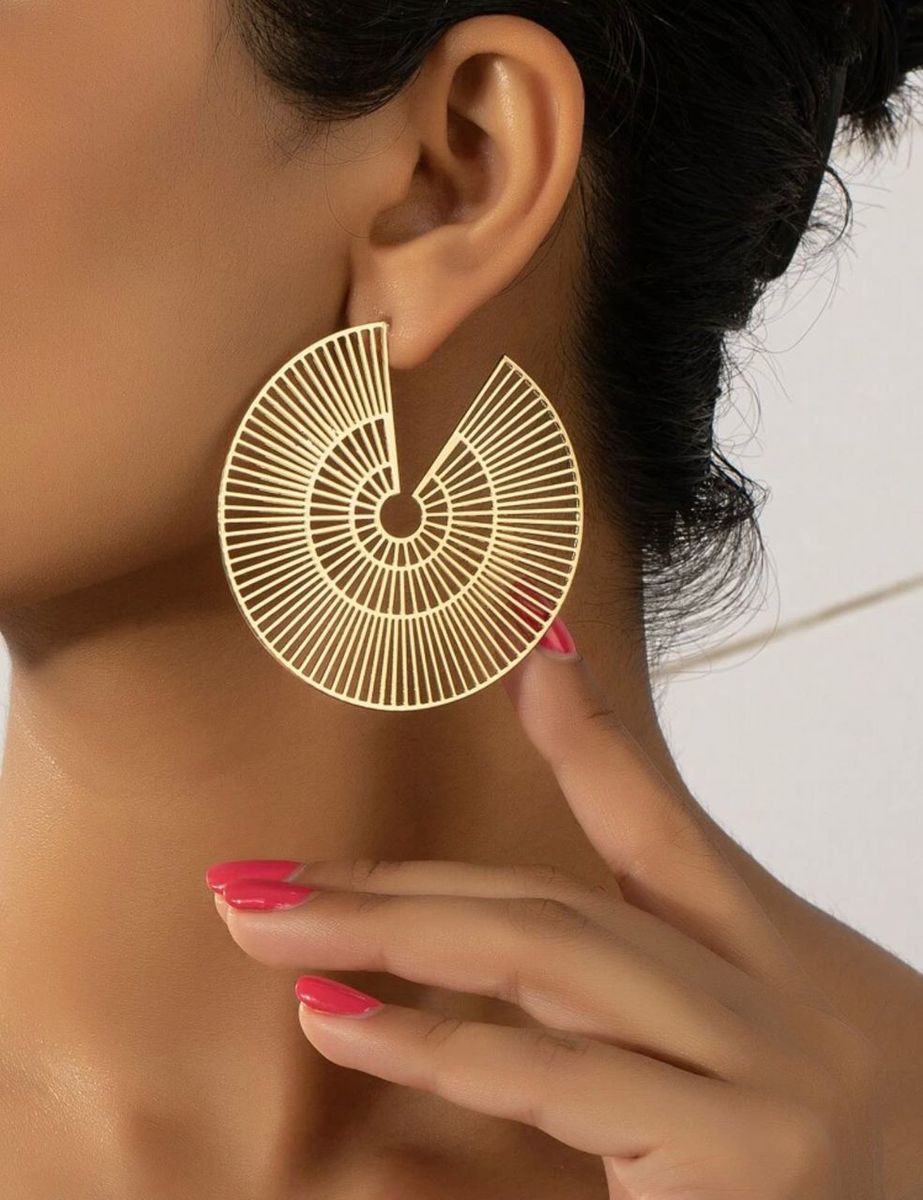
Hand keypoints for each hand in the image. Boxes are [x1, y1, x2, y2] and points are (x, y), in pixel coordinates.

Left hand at [205, 620, 883, 1198]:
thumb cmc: (846, 1123)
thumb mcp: (769, 1009)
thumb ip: (657, 945)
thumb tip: (543, 887)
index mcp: (771, 948)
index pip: (660, 822)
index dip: (584, 727)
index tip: (521, 639)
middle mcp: (766, 997)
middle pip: (560, 907)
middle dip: (407, 884)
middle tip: (261, 874)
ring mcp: (751, 1080)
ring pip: (552, 966)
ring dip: (397, 934)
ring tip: (271, 918)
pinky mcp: (730, 1163)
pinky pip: (559, 1085)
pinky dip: (446, 1051)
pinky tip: (345, 1023)